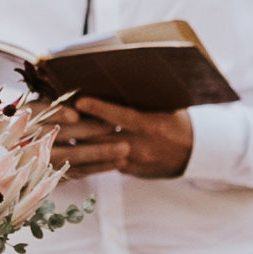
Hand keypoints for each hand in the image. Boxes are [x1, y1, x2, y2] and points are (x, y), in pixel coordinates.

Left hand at [48, 92, 193, 181]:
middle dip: (79, 128)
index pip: (120, 117)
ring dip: (79, 143)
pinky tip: (73, 146)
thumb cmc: (178, 123)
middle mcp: (140, 146)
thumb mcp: (167, 108)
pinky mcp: (129, 172)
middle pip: (102, 137)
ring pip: (99, 154)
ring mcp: (134, 162)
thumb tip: (122, 81)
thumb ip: (144, 100)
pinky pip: (104, 164)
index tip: (79, 100)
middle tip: (57, 116)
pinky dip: (89, 155)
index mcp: (150, 126)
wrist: (194, 154)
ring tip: (58, 131)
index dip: (99, 108)